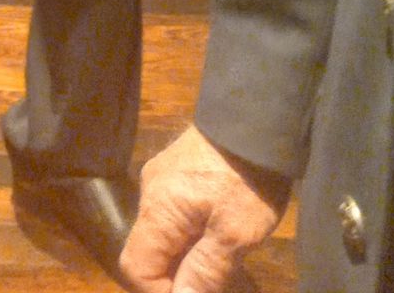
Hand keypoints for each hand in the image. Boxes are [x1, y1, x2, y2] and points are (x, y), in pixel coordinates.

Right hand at [122, 124, 290, 292]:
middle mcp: (149, 194)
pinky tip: (222, 242)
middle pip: (149, 254)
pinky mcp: (178, 173)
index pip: (135, 267)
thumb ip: (204, 271)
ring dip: (188, 261)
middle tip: (219, 287)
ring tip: (228, 271)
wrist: (259, 118)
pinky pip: (174, 218)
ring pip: (163, 236)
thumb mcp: (235, 233)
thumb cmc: (247, 179)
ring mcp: (162, 180)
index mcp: (157, 211)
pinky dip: (192, 239)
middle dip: (179, 279)